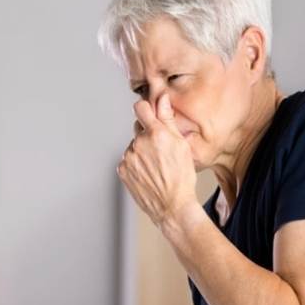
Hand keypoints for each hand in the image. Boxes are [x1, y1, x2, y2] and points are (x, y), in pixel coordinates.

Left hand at [116, 93, 200, 228]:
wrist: (172, 206)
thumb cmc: (182, 177)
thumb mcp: (181, 145)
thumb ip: (168, 120)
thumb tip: (162, 98)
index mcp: (156, 134)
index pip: (141, 108)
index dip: (146, 110)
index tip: (149, 114)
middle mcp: (139, 143)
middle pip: (139, 129)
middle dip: (147, 135)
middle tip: (161, 151)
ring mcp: (128, 157)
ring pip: (134, 146)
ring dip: (142, 151)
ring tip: (156, 167)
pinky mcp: (122, 170)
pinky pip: (128, 160)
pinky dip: (135, 164)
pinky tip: (148, 173)